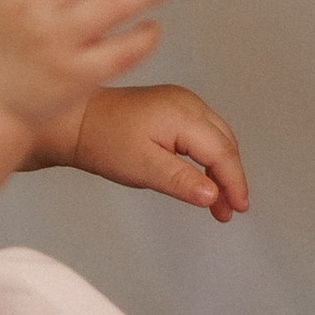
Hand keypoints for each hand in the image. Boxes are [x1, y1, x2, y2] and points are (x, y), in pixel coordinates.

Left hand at [68, 81, 247, 220]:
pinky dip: (208, 158)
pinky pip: (203, 134)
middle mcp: (188, 102)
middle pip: (225, 144)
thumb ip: (181, 181)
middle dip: (231, 179)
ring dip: (221, 170)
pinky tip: (205, 181)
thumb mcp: (143, 168)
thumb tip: (214, 196)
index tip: (238, 208)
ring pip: (217, 139)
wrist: (75, 121)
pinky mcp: (174, 108)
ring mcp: (182, 102)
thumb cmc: (104, 142)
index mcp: (182, 114)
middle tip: (230, 211)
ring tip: (220, 205)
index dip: (234, 182)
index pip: (222, 151)